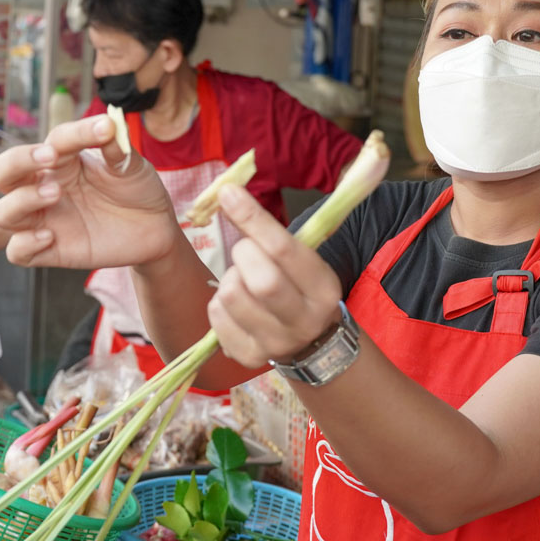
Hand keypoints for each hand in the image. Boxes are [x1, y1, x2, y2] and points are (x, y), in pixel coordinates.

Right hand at [0, 115, 178, 269]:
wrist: (157, 228)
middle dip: (15, 161)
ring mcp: (45, 219)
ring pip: (2, 213)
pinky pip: (17, 251)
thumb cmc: (137, 190)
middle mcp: (44, 187)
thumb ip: (118, 147)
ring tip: (56, 194)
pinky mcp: (51, 250)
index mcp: (61, 160)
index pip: (54, 140)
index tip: (105, 129)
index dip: (76, 133)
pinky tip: (50, 236)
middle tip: (49, 157)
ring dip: (22, 201)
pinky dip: (25, 244)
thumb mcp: (132, 165)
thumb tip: (109, 125)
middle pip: (0, 173)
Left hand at [208, 184, 343, 368]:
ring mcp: (275, 344)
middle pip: (260, 280)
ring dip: (231, 277)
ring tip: (244, 279)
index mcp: (323, 289)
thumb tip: (263, 184)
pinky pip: (216, 315)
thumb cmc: (300, 285)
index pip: (284, 249)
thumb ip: (283, 227)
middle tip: (247, 251)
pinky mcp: (247, 356)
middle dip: (244, 254)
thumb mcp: (306, 257)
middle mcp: (303, 321)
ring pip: (232, 295)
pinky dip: (220, 301)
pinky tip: (237, 303)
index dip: (253, 218)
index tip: (228, 193)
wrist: (309, 342)